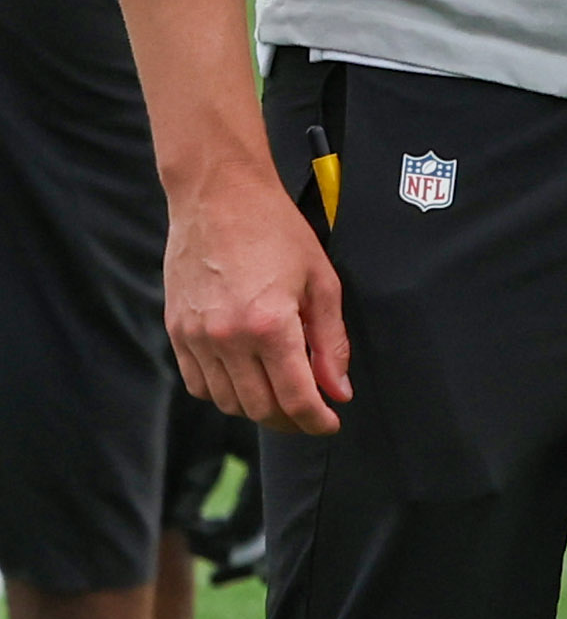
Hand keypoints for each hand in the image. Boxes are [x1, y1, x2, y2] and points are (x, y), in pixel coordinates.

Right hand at [163, 156, 351, 431]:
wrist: (219, 195)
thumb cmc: (275, 230)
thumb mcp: (321, 281)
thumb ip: (331, 342)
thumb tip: (338, 391)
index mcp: (270, 325)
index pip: (296, 398)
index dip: (317, 421)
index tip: (329, 423)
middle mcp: (228, 338)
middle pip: (261, 408)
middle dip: (291, 420)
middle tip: (310, 412)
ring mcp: (196, 336)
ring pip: (227, 402)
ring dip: (257, 408)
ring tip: (280, 394)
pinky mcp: (176, 330)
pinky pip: (197, 384)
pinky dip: (222, 392)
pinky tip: (244, 379)